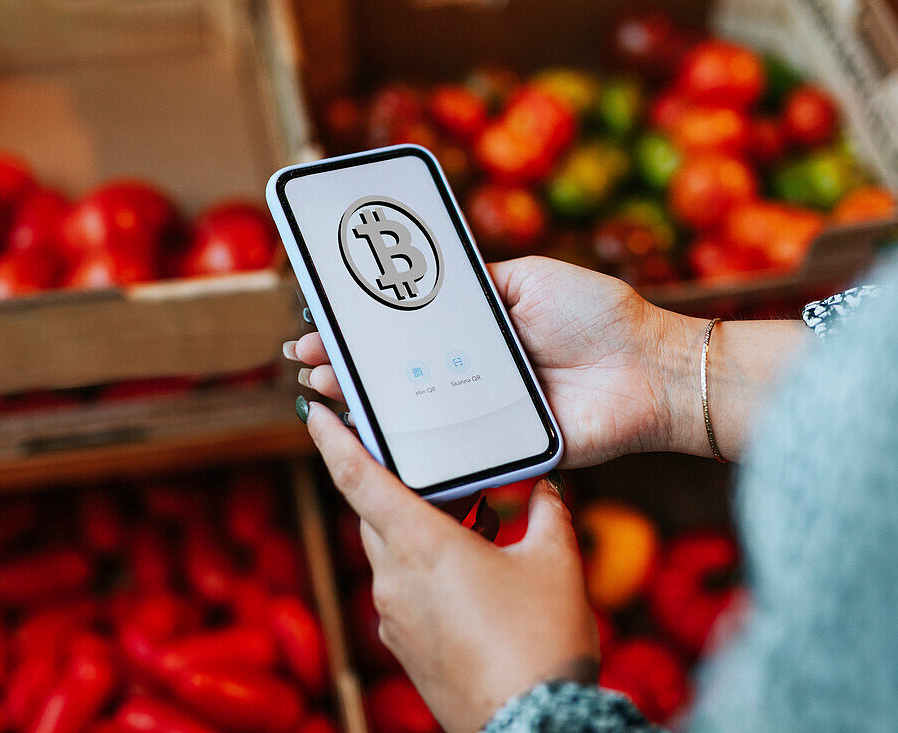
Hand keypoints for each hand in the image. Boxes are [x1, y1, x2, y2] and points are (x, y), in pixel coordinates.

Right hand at [286, 256, 684, 467]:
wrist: (653, 368)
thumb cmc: (598, 316)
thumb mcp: (529, 278)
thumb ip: (480, 281)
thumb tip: (428, 273)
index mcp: (479, 335)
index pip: (408, 333)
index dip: (365, 329)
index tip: (324, 323)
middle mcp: (475, 374)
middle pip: (400, 375)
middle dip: (349, 367)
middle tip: (307, 359)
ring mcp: (486, 413)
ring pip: (415, 411)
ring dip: (366, 403)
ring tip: (324, 386)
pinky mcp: (503, 447)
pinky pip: (452, 448)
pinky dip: (411, 445)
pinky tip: (371, 434)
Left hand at [302, 401, 598, 732]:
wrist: (530, 726)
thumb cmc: (540, 642)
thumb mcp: (555, 563)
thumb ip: (548, 512)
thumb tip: (545, 489)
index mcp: (419, 543)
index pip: (357, 477)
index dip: (332, 439)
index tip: (315, 412)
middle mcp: (393, 576)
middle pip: (373, 511)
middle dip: (389, 483)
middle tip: (418, 462)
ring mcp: (393, 615)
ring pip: (388, 551)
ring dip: (413, 528)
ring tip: (464, 521)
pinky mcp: (404, 646)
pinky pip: (400, 589)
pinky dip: (421, 568)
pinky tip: (466, 573)